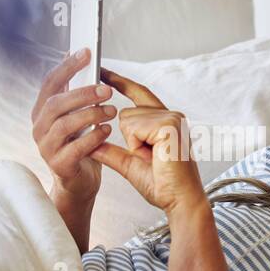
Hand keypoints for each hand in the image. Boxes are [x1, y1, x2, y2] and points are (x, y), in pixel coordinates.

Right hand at [31, 47, 117, 202]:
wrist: (79, 182)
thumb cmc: (80, 145)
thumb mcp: (77, 116)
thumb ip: (78, 95)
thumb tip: (86, 60)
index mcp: (42, 111)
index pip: (50, 83)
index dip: (67, 66)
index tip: (87, 52)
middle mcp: (39, 128)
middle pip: (55, 103)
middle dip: (82, 93)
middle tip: (106, 90)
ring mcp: (46, 148)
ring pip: (63, 125)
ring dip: (89, 115)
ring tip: (111, 111)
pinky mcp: (58, 165)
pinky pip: (74, 149)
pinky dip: (92, 138)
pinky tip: (106, 131)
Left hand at [88, 68, 207, 215]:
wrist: (180, 200)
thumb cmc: (163, 186)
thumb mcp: (129, 164)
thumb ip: (110, 151)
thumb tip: (89, 143)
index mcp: (165, 121)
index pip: (138, 94)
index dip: (119, 82)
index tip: (102, 71)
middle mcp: (171, 115)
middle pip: (127, 113)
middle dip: (130, 138)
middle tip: (150, 157)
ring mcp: (172, 117)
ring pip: (128, 119)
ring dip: (134, 142)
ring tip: (154, 156)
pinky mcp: (169, 124)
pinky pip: (134, 127)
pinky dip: (138, 144)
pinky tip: (155, 154)